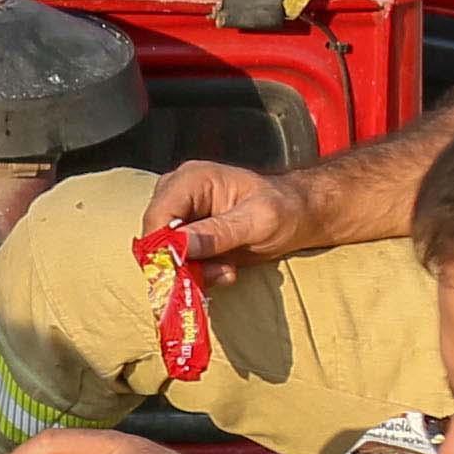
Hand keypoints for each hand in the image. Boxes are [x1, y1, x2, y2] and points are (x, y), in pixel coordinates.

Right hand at [139, 157, 308, 265]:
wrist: (298, 216)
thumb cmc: (284, 209)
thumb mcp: (257, 222)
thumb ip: (218, 233)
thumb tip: (178, 246)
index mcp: (191, 179)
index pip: (157, 216)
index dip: (163, 248)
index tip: (184, 272)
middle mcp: (178, 194)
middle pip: (155, 237)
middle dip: (182, 262)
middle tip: (217, 273)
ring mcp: (180, 215)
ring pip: (164, 254)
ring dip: (192, 271)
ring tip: (226, 271)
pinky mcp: (186, 236)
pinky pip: (177, 261)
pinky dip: (197, 274)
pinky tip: (224, 270)